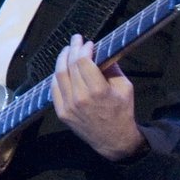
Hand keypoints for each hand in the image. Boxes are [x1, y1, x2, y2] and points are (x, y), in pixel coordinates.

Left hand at [52, 36, 145, 160]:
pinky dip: (57, 76)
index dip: (84, 48)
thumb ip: (112, 68)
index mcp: (98, 91)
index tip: (89, 43)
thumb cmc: (122, 112)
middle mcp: (80, 98)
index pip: (83, 61)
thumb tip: (100, 51)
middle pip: (70, 65)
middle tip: (76, 39)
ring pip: (59, 75)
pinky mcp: (62, 113)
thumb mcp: (125, 87)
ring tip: (67, 50)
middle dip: (73, 48)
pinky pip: (54, 89)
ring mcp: (68, 106)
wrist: (114, 140)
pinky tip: (62, 68)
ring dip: (62, 59)